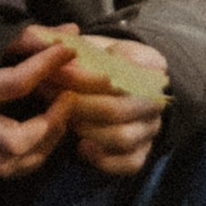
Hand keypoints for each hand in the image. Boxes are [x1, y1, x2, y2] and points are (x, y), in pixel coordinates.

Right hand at [0, 25, 74, 181]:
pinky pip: (17, 169)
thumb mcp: (1, 46)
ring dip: (47, 141)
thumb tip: (72, 30)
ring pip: (18, 163)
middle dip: (50, 122)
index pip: (15, 83)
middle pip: (15, 141)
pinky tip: (53, 132)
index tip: (70, 50)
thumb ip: (32, 39)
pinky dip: (39, 154)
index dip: (45, 66)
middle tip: (71, 97)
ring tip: (65, 117)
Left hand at [62, 33, 167, 177]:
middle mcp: (157, 99)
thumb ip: (69, 42)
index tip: (52, 72)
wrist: (112, 85)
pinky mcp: (143, 152)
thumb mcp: (86, 44)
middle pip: (118, 108)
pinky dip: (104, 159)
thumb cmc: (94, 63)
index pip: (120, 71)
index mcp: (151, 65)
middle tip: (48, 98)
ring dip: (87, 130)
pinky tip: (81, 147)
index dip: (83, 75)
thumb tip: (52, 48)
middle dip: (78, 105)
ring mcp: (151, 128)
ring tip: (62, 120)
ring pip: (123, 137)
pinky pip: (129, 163)